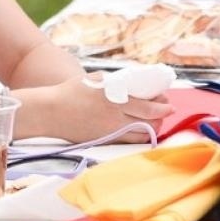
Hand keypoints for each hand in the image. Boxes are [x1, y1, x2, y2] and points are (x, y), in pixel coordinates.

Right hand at [16, 78, 171, 142]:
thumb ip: (119, 82)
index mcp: (115, 98)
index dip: (162, 106)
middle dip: (161, 117)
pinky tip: (142, 130)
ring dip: (153, 128)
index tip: (168, 102)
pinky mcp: (104, 140)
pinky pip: (129, 141)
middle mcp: (115, 117)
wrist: (51, 112)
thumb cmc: (72, 91)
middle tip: (166, 110)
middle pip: (149, 122)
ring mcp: (110, 131)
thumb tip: (137, 85)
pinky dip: (140, 136)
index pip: (148, 107)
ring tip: (156, 120)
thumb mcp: (98, 79)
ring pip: (142, 134)